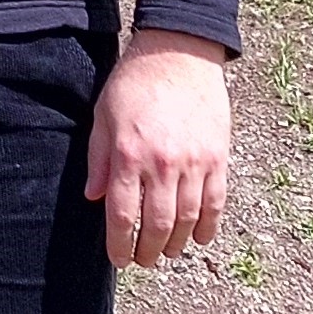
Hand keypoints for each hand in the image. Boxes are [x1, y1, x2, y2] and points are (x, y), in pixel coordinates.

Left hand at [85, 30, 231, 267]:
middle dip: (149, 251)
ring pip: (188, 219)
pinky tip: (200, 238)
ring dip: (177, 243)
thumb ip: (99, 160)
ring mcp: (194, 162)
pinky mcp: (218, 157)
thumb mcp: (103, 116)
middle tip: (143, 260)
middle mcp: (162, 164)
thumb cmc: (134, 83)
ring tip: (167, 252)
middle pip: (158, 225)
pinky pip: (216, 202)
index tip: (118, 260)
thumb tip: (94, 198)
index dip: (120, 245)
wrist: (178, 53)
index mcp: (129, 154)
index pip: (123, 215)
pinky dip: (208, 226)